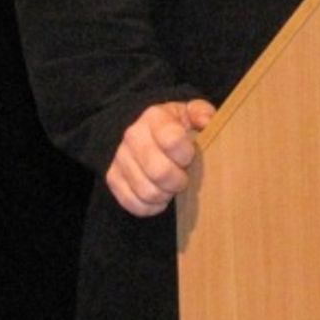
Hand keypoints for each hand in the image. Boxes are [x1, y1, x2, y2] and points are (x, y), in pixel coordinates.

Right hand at [105, 98, 216, 215]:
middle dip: (178, 181)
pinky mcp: (113, 178)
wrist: (146, 133)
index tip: (190, 157)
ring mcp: (121, 158)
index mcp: (155, 117)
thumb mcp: (192, 112)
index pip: (172, 140)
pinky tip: (159, 196)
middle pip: (160, 172)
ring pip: (147, 191)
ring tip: (171, 187)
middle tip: (184, 178)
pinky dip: (151, 206)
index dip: (186, 155)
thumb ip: (202, 113)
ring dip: (165, 195)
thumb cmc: (175, 126)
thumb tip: (205, 122)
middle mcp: (133, 136)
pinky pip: (133, 204)